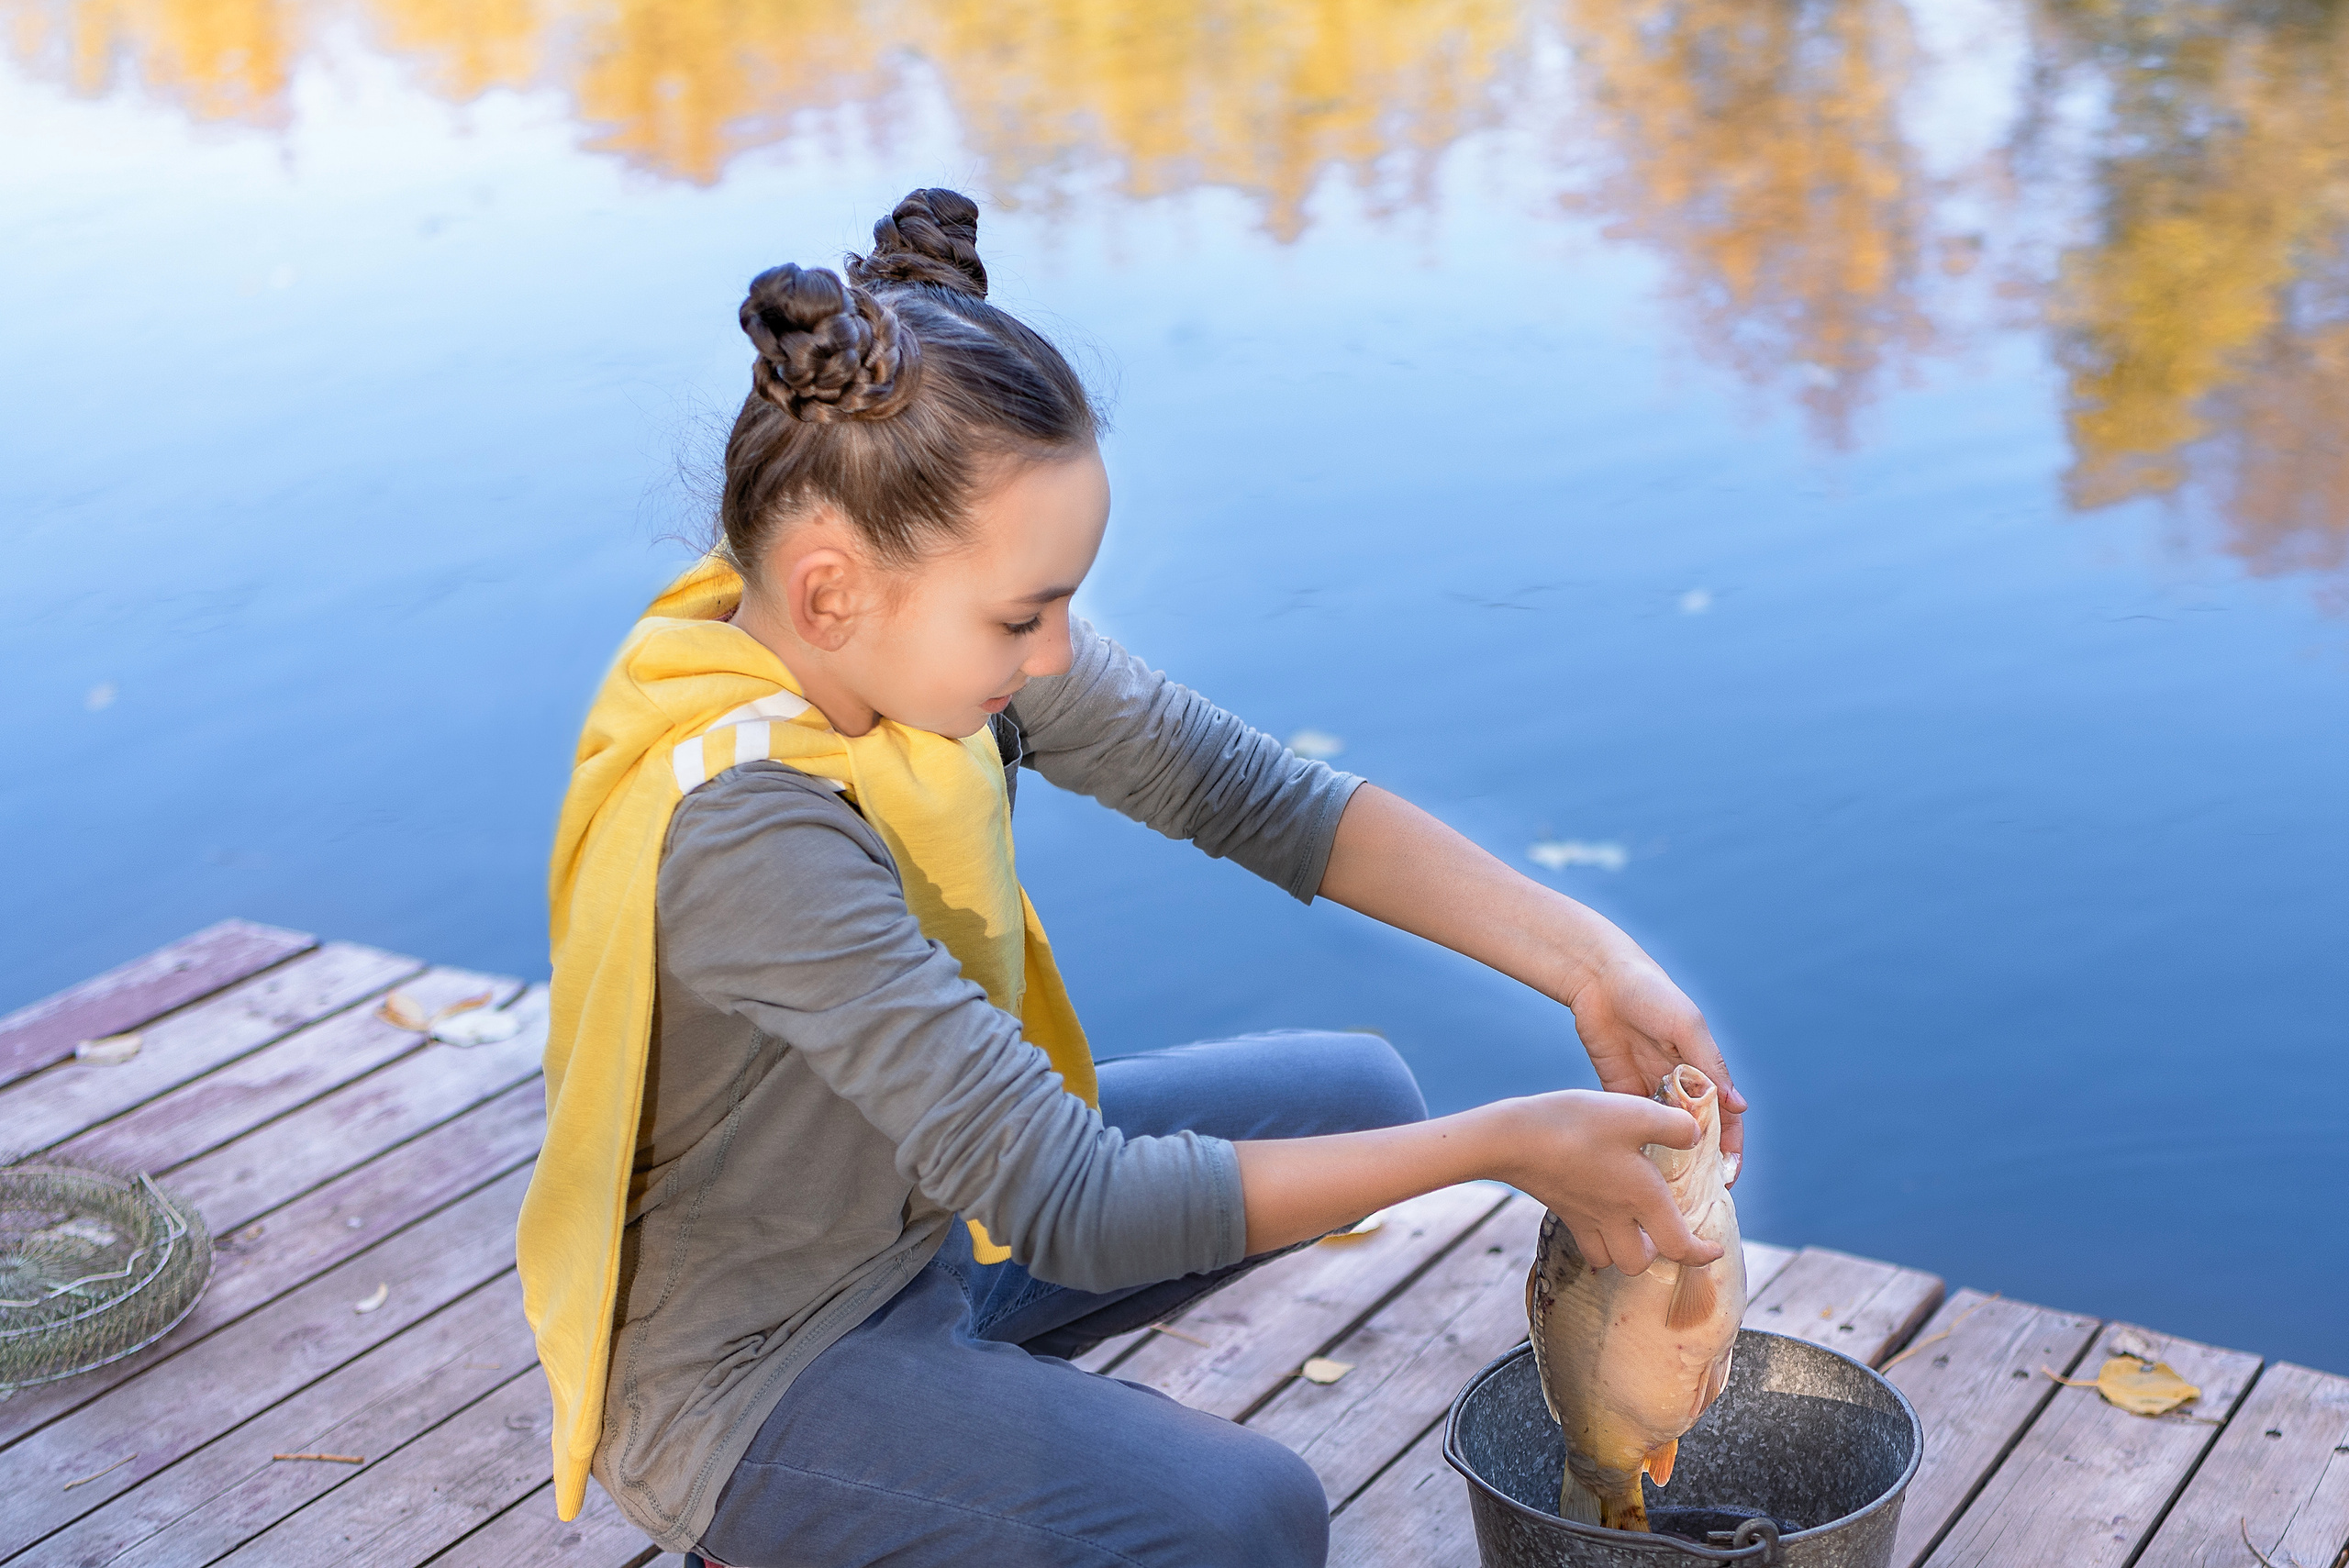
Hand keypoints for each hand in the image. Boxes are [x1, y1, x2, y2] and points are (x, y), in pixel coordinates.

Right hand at [1494, 1091, 1721, 1273]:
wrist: (1513, 1138)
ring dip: (1624, 1251)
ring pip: (1610, 1258)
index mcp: (1643, 1198)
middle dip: (1655, 1255)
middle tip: (1663, 1231)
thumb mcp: (1635, 1113)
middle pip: (1639, 1263)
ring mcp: (1584, 1217)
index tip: (1712, 1250)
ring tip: (1632, 1228)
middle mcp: (1616, 1216)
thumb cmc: (1577, 1125)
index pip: (1680, 1246)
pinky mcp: (1561, 1209)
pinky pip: (1584, 1240)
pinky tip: (1597, 1211)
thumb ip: (1674, 1126)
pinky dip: (1596, 1238)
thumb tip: (1695, 1137)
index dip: (1700, 1254)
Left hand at [1563, 941, 1746, 1179]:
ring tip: (1667, 1197)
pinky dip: (1636, 1148)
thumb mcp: (1687, 1027)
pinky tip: (1635, 1175)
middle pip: (1696, 1135)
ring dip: (1668, 1162)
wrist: (1599, 979)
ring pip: (1664, 1136)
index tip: (1727, 1180)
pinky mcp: (1618, 1091)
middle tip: (1696, 1200)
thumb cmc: (1651, 994)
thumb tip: (1739, 1107)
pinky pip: (1631, 1125)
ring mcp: (1648, 1090)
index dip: (1730, 1149)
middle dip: (1700, 1166)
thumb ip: (1711, 1066)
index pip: (1725, 1119)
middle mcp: (1679, 1085)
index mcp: (1703, 1069)